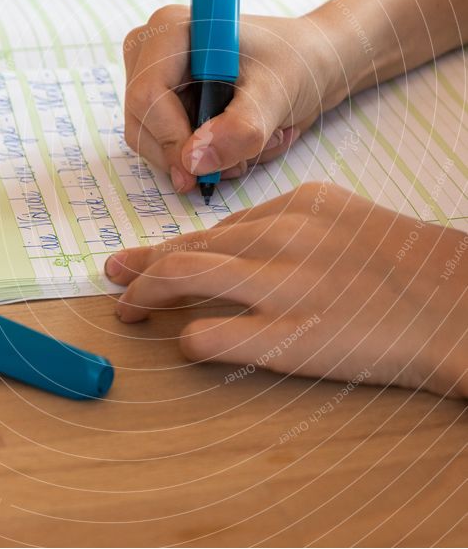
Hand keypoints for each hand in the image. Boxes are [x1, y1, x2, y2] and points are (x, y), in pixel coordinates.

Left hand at [105, 184, 467, 397]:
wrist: (454, 303)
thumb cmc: (403, 264)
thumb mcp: (344, 221)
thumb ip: (288, 228)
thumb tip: (237, 247)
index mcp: (295, 205)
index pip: (215, 227)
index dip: (174, 246)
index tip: (147, 257)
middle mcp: (280, 236)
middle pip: (189, 246)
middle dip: (142, 264)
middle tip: (114, 277)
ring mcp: (282, 285)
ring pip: (185, 276)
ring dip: (146, 292)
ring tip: (127, 309)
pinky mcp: (288, 337)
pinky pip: (212, 333)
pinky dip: (188, 338)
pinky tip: (186, 344)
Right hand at [123, 5, 343, 192]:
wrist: (312, 63)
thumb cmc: (296, 62)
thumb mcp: (276, 94)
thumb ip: (240, 128)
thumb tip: (193, 162)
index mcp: (171, 30)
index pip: (147, 96)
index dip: (170, 140)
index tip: (203, 172)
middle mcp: (152, 51)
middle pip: (143, 124)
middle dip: (193, 154)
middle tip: (245, 159)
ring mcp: (155, 78)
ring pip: (155, 144)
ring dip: (207, 159)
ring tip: (256, 143)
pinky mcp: (166, 103)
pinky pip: (170, 148)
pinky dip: (208, 157)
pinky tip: (244, 141)